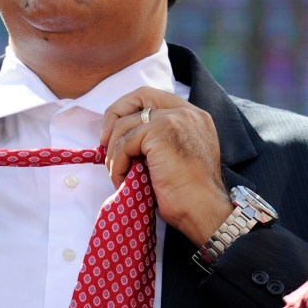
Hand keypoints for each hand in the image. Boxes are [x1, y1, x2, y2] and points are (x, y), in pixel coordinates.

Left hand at [100, 87, 231, 245]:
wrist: (203, 211)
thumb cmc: (189, 194)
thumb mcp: (176, 156)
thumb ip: (159, 139)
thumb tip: (122, 136)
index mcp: (193, 116)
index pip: (153, 96)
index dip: (128, 108)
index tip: (114, 129)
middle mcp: (187, 112)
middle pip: (139, 96)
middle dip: (114, 115)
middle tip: (103, 142)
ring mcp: (174, 119)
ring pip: (126, 125)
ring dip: (113, 151)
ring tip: (116, 172)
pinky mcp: (161, 131)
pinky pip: (125, 143)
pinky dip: (117, 163)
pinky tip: (121, 179)